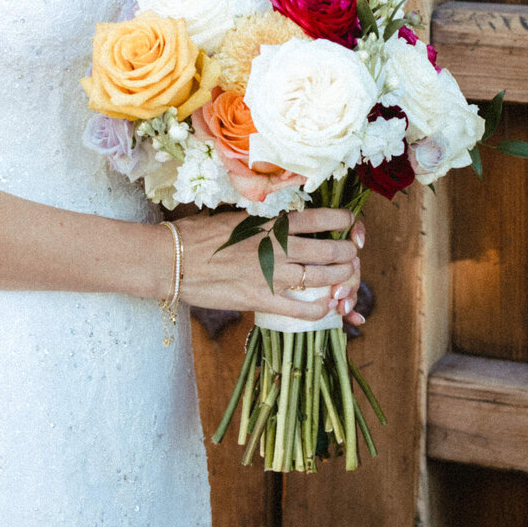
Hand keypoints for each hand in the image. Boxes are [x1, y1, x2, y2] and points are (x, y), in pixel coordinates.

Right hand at [173, 208, 365, 325]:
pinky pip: (302, 309)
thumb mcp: (235, 217)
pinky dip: (319, 308)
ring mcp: (272, 276)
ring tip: (347, 277)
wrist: (174, 261)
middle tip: (353, 254)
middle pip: (329, 250)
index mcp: (270, 222)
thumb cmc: (199, 234)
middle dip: (348, 253)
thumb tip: (281, 218)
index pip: (319, 218)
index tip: (351, 223)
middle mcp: (277, 248)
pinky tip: (325, 306)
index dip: (342, 220)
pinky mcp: (262, 301)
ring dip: (341, 278)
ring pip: (322, 278)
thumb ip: (262, 220)